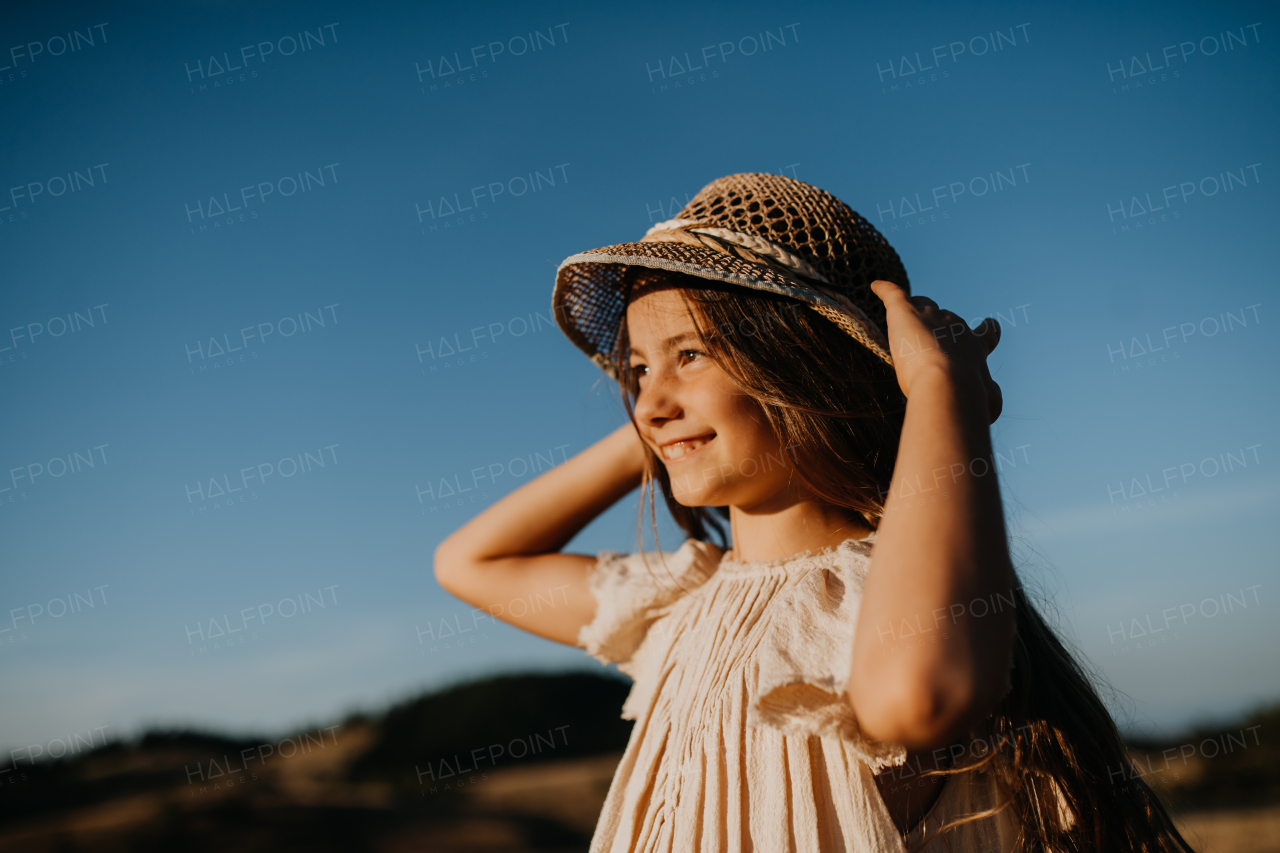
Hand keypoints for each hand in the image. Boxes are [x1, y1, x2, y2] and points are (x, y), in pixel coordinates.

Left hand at [870, 280, 1002, 422]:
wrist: (951, 385)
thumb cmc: (969, 399)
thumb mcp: (987, 403)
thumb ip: (989, 400)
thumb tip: (993, 408)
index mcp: (976, 349)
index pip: (985, 334)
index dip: (985, 330)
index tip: (987, 325)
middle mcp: (957, 328)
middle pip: (946, 318)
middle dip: (937, 326)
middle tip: (924, 343)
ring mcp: (932, 317)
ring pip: (922, 305)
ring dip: (913, 311)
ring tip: (901, 315)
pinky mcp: (906, 313)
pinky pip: (894, 295)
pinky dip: (885, 290)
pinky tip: (875, 287)